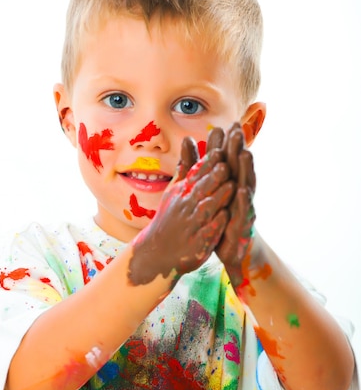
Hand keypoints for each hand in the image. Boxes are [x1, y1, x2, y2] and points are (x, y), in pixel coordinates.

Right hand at [128, 137, 234, 284]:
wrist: (157, 251)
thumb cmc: (171, 217)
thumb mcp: (175, 189)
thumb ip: (186, 165)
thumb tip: (189, 138)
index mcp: (183, 192)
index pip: (197, 174)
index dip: (209, 164)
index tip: (220, 150)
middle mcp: (186, 207)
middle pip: (201, 190)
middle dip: (214, 177)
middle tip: (226, 165)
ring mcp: (191, 226)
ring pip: (206, 209)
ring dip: (218, 198)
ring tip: (232, 187)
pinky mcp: (196, 244)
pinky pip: (206, 233)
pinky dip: (215, 225)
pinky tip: (224, 217)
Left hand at [213, 124, 256, 287]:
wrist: (232, 251)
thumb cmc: (221, 219)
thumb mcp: (207, 193)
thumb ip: (197, 168)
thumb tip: (190, 144)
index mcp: (228, 185)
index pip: (227, 162)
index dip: (226, 145)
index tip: (224, 125)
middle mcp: (238, 193)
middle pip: (238, 168)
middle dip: (238, 149)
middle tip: (237, 130)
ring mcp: (243, 208)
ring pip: (245, 185)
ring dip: (245, 170)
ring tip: (245, 153)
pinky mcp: (242, 226)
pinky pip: (243, 212)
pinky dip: (243, 201)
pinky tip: (242, 190)